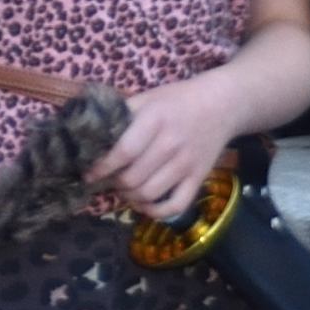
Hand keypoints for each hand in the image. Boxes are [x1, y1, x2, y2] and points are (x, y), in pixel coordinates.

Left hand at [89, 64, 239, 218]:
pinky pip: (175, 206)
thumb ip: (121, 116)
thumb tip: (90, 137)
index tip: (88, 173)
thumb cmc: (177, 100)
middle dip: (113, 184)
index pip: (123, 152)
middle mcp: (170, 144)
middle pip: (132, 178)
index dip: (101, 167)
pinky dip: (155, 212)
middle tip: (108, 180)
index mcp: (155, 120)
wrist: (221, 104)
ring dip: (129, 198)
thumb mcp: (147, 98)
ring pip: (148, 195)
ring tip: (124, 189)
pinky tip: (144, 204)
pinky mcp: (199, 178)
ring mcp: (186, 164)